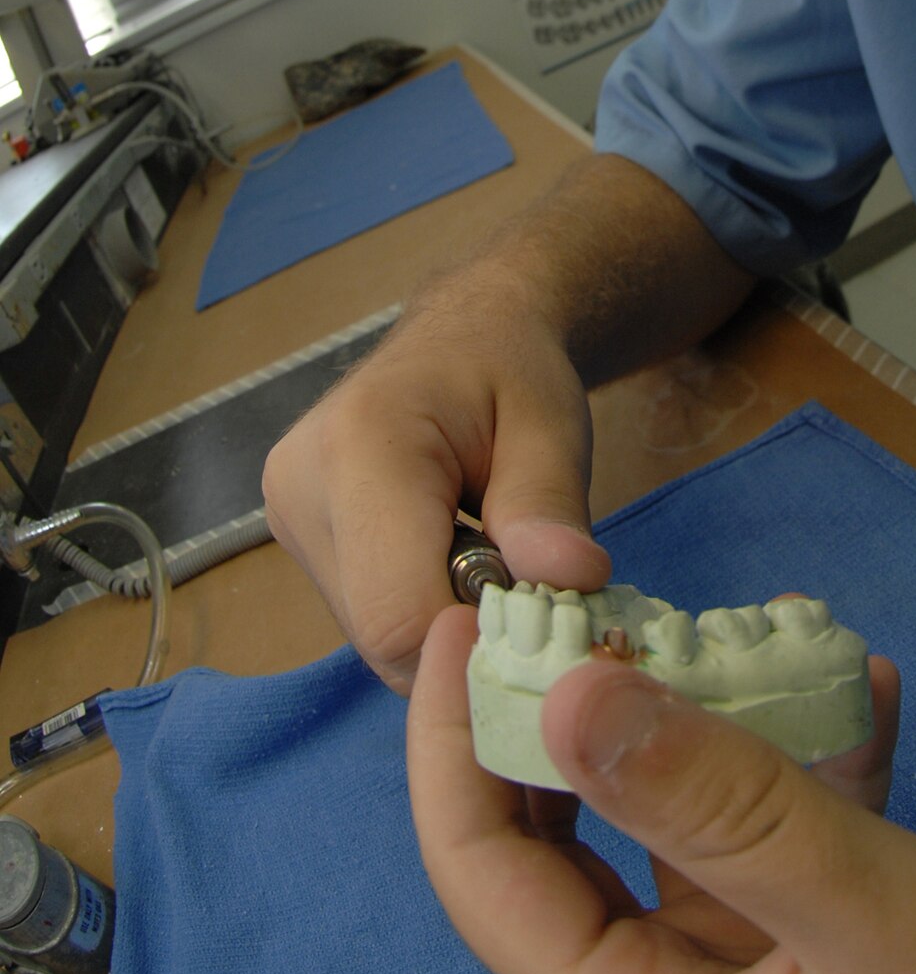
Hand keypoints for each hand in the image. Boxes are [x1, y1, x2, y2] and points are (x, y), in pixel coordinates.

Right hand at [263, 300, 608, 693]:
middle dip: (465, 633)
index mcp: (361, 446)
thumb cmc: (510, 369)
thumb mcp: (552, 427)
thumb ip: (550, 507)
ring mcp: (287, 517)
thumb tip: (570, 581)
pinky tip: (455, 558)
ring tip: (489, 556)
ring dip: (444, 623)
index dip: (473, 641)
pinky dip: (422, 608)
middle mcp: (300, 488)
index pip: (398, 612)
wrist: (463, 332)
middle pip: (382, 634)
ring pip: (373, 635)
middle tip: (525, 586)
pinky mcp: (295, 536)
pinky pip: (366, 615)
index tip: (538, 621)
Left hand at [408, 606, 915, 973]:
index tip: (465, 626)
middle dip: (579, 718)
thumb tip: (571, 695)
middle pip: (576, 847)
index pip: (497, 889)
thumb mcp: (873, 917)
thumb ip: (720, 808)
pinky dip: (811, 755)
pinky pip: (785, 831)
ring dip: (707, 720)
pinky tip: (864, 683)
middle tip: (588, 600)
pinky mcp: (832, 945)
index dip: (458, 754)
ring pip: (685, 822)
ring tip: (733, 621)